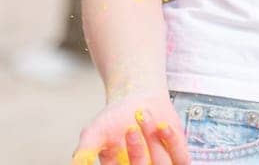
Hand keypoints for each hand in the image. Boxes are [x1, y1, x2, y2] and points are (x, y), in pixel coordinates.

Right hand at [71, 94, 188, 164]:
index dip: (117, 162)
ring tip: (141, 116)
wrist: (137, 99)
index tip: (113, 151)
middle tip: (130, 129)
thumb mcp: (94, 134)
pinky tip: (162, 126)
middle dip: (136, 151)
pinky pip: (180, 158)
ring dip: (152, 141)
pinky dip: (171, 142)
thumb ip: (84, 152)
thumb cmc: (113, 119)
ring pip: (161, 164)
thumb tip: (77, 164)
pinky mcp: (177, 155)